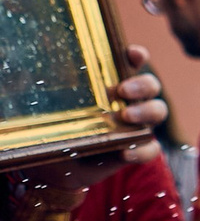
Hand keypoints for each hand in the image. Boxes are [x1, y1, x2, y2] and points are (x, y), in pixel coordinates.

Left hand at [15, 45, 173, 194]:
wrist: (58, 167)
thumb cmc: (56, 130)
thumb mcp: (48, 108)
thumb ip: (42, 90)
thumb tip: (21, 72)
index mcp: (112, 84)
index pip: (131, 63)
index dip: (136, 55)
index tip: (132, 53)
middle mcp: (130, 101)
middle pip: (151, 86)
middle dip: (142, 85)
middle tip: (122, 91)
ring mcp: (137, 125)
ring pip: (158, 111)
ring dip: (146, 111)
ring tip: (126, 117)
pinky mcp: (137, 149)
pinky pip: (151, 148)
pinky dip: (142, 150)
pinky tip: (125, 152)